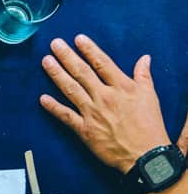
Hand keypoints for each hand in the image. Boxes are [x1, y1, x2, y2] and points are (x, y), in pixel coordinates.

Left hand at [39, 34, 183, 173]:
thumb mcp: (150, 97)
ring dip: (57, 75)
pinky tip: (42, 98)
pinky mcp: (85, 131)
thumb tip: (144, 58)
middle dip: (67, 57)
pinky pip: (66, 116)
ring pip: (71, 90)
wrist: (144, 154)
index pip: (102, 63)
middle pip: (82, 72)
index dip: (89, 49)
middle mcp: (104, 97)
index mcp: (121, 87)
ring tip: (46, 62)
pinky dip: (53, 107)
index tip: (78, 38)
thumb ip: (143, 76)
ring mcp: (92, 114)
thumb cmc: (149, 126)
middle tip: (55, 44)